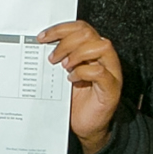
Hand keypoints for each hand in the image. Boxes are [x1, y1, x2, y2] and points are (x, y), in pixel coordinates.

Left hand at [41, 19, 122, 153]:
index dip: (60, 29)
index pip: (80, 27)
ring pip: (101, 46)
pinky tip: (72, 80)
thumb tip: (41, 47)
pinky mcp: (111, 88)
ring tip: (64, 67)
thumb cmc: (76, 101)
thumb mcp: (62, 75)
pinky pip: (100, 72)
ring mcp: (111, 71)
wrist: (86, 126)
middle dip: (66, 42)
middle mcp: (104, 57)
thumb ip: (58, 59)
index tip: (42, 38)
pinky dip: (83, 72)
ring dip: (77, 54)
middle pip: (89, 33)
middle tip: (52, 58)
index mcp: (92, 50)